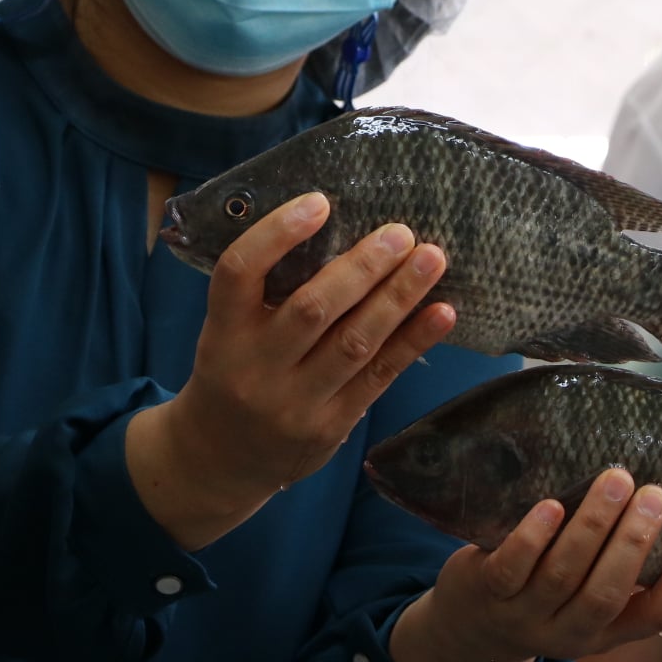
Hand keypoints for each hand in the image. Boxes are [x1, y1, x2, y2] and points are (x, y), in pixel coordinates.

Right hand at [128, 192, 450, 548]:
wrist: (219, 459)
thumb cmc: (233, 373)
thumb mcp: (228, 332)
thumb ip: (268, 292)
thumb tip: (341, 228)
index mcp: (222, 332)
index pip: (240, 273)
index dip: (277, 235)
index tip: (320, 202)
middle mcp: (255, 367)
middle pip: (312, 309)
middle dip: (362, 267)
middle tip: (401, 233)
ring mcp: (295, 401)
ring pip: (354, 342)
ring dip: (398, 297)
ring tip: (432, 259)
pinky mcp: (331, 426)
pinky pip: (379, 377)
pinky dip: (414, 341)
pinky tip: (442, 312)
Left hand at [390, 469, 661, 661]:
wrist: (469, 629)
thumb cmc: (547, 592)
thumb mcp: (591, 593)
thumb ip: (625, 561)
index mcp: (610, 631)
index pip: (660, 613)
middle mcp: (571, 631)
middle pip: (608, 592)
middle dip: (634, 542)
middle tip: (656, 494)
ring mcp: (525, 614)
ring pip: (563, 575)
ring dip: (592, 527)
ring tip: (615, 480)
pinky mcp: (486, 590)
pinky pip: (511, 567)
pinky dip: (533, 537)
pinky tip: (551, 505)